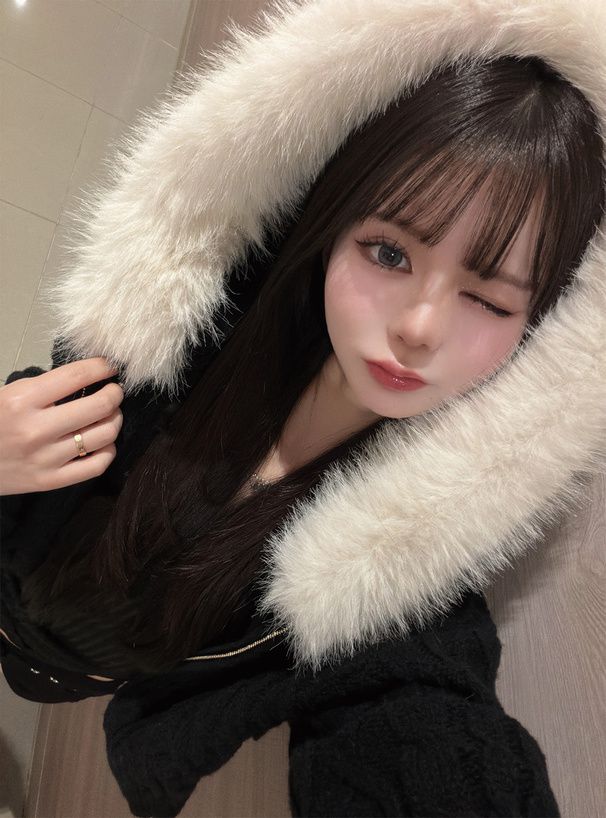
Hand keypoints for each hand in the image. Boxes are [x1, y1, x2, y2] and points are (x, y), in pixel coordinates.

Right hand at [0, 357, 123, 495]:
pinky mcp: (51, 481)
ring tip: (111, 414)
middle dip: (115, 394)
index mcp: (22, 400)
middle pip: (99, 406)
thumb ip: (46, 387)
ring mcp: (45, 458)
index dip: (102, 368)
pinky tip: (104, 442)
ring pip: (104, 435)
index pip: (76, 376)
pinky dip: (108, 450)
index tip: (111, 367)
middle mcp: (36, 430)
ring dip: (115, 420)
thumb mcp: (9, 394)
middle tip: (115, 391)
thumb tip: (88, 378)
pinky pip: (97, 465)